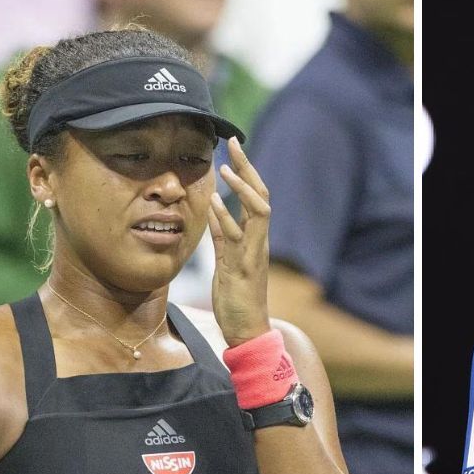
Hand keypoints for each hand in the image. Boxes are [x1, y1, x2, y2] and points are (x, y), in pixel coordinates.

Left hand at [207, 138, 271, 346]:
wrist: (248, 330)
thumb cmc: (237, 297)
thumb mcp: (226, 260)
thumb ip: (222, 236)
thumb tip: (214, 211)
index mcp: (255, 237)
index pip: (256, 196)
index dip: (246, 170)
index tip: (233, 147)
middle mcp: (259, 241)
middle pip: (260, 195)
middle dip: (248, 168)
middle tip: (234, 144)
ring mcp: (253, 253)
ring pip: (258, 212)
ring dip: (241, 189)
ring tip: (225, 169)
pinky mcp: (243, 267)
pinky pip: (237, 238)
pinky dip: (226, 218)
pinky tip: (213, 202)